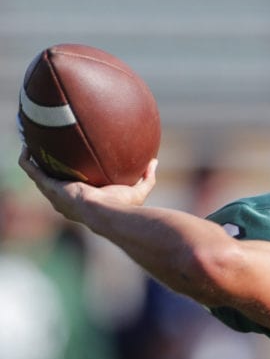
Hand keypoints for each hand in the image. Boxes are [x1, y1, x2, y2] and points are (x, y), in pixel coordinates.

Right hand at [19, 147, 156, 223]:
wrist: (106, 213)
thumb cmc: (122, 207)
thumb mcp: (138, 192)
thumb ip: (146, 178)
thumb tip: (154, 162)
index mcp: (84, 201)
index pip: (75, 190)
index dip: (71, 180)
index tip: (74, 167)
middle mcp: (65, 199)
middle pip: (53, 182)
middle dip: (50, 168)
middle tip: (50, 153)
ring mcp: (54, 193)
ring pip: (38, 175)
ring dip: (34, 160)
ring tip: (32, 145)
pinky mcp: (48, 186)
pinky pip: (31, 170)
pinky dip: (27, 158)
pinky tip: (27, 145)